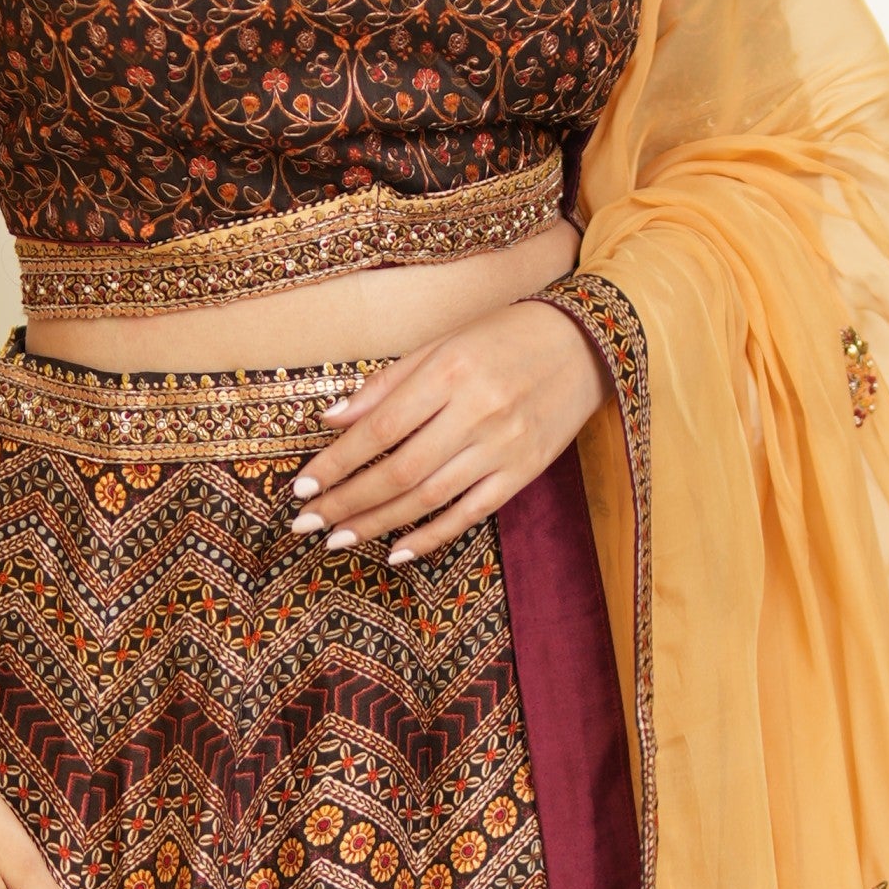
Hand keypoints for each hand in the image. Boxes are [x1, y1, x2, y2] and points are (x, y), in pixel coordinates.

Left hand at [289, 292, 608, 562]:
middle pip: (399, 471)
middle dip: (347, 501)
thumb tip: (331, 420)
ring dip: (377, 524)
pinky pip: (470, 513)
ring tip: (338, 539)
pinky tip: (396, 551)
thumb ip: (386, 385)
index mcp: (450, 373)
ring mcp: (503, 447)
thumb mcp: (442, 345)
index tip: (301, 486)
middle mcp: (476, 412)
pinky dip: (431, 537)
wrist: (586, 344)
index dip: (336, 463)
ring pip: (429, 498)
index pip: (379, 430)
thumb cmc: (504, 337)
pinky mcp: (524, 472)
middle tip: (307, 523)